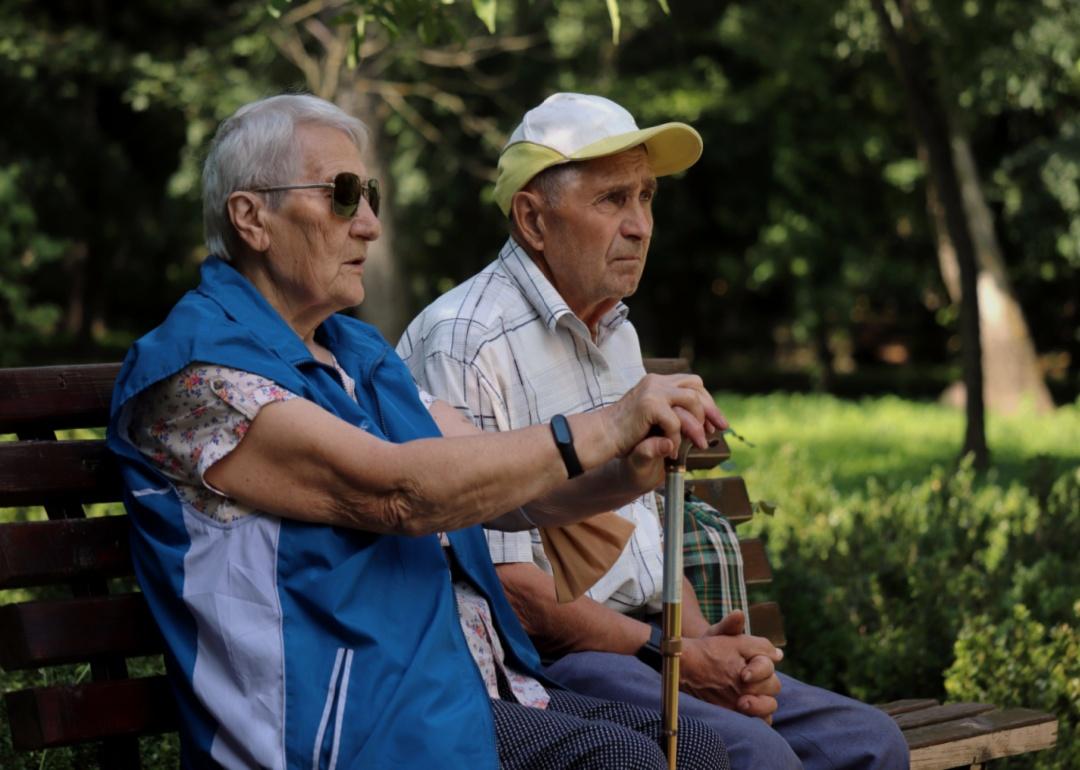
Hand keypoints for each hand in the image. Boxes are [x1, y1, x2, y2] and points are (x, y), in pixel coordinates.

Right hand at [603, 374, 726, 459]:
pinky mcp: (649, 404)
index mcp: (657, 383)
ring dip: (697, 425)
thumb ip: (674, 418)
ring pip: (691, 401)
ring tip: (697, 444)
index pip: (691, 384)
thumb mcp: (655, 424)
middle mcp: (656, 382)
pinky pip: (675, 421)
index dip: (707, 402)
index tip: (716, 423)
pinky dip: (676, 438)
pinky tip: (671, 450)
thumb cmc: (626, 435)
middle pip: (696, 387)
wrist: (601, 438)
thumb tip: (704, 424)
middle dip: (710, 410)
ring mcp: (652, 391)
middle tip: (717, 431)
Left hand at [684, 610, 782, 723]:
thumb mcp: (718, 634)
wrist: (699, 664)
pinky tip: (743, 719)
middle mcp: (762, 677)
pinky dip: (756, 721)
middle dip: (760, 688)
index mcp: (758, 658)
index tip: (744, 674)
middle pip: (773, 685)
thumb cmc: (711, 646)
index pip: (767, 663)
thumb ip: (729, 625)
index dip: (758, 669)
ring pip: (770, 705)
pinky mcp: (751, 712)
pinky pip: (762, 720)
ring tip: (741, 705)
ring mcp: (757, 695)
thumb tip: (739, 614)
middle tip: (742, 692)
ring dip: (760, 707)